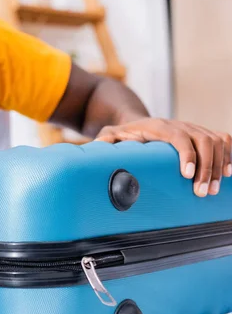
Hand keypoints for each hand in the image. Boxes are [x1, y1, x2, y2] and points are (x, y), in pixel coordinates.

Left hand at [95, 117, 231, 196]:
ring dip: (219, 165)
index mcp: (159, 126)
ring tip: (213, 190)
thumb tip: (96, 149)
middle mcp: (179, 124)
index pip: (179, 136)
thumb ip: (104, 141)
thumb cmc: (123, 133)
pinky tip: (229, 173)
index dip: (187, 154)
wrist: (135, 121)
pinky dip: (229, 154)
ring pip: (216, 141)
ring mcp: (193, 128)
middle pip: (203, 140)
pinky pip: (223, 139)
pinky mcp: (201, 134)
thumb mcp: (110, 135)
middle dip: (207, 167)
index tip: (188, 174)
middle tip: (202, 192)